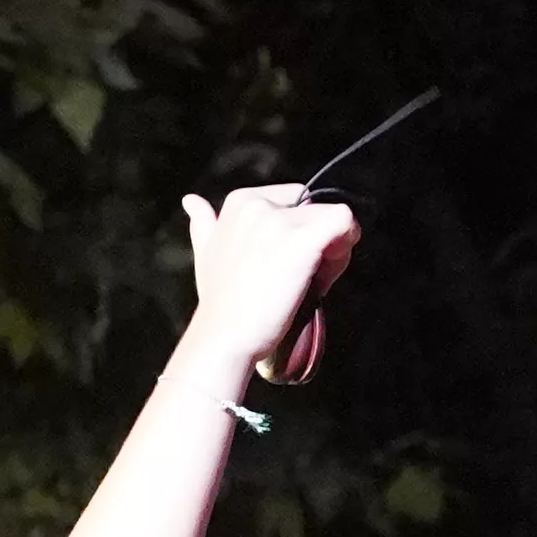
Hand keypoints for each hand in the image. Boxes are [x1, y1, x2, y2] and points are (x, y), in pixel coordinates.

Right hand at [179, 182, 359, 376]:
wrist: (225, 336)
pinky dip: (345, 250)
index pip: (294, 200)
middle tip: (302, 279)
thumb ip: (203, 223)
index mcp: (240, 201)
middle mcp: (260, 203)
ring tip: (309, 283)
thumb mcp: (205, 252)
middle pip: (316, 208)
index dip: (299, 230)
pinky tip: (325, 278)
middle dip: (319, 239)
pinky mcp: (303, 239)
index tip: (285, 265)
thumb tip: (191, 200)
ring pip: (334, 218)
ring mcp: (281, 220)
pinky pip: (346, 223)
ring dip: (334, 251)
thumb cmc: (220, 303)